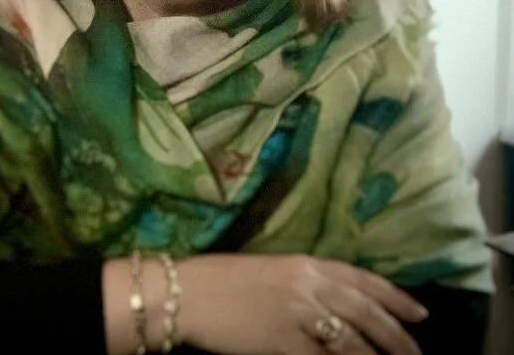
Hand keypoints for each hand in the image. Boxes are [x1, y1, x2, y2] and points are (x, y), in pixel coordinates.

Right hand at [176, 253, 426, 354]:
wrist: (190, 293)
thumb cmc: (223, 278)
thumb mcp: (271, 272)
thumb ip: (304, 285)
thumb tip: (333, 307)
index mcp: (304, 263)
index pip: (360, 279)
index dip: (393, 296)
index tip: (418, 313)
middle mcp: (308, 285)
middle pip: (365, 311)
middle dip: (396, 334)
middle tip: (417, 352)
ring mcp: (298, 315)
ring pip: (352, 339)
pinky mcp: (284, 342)